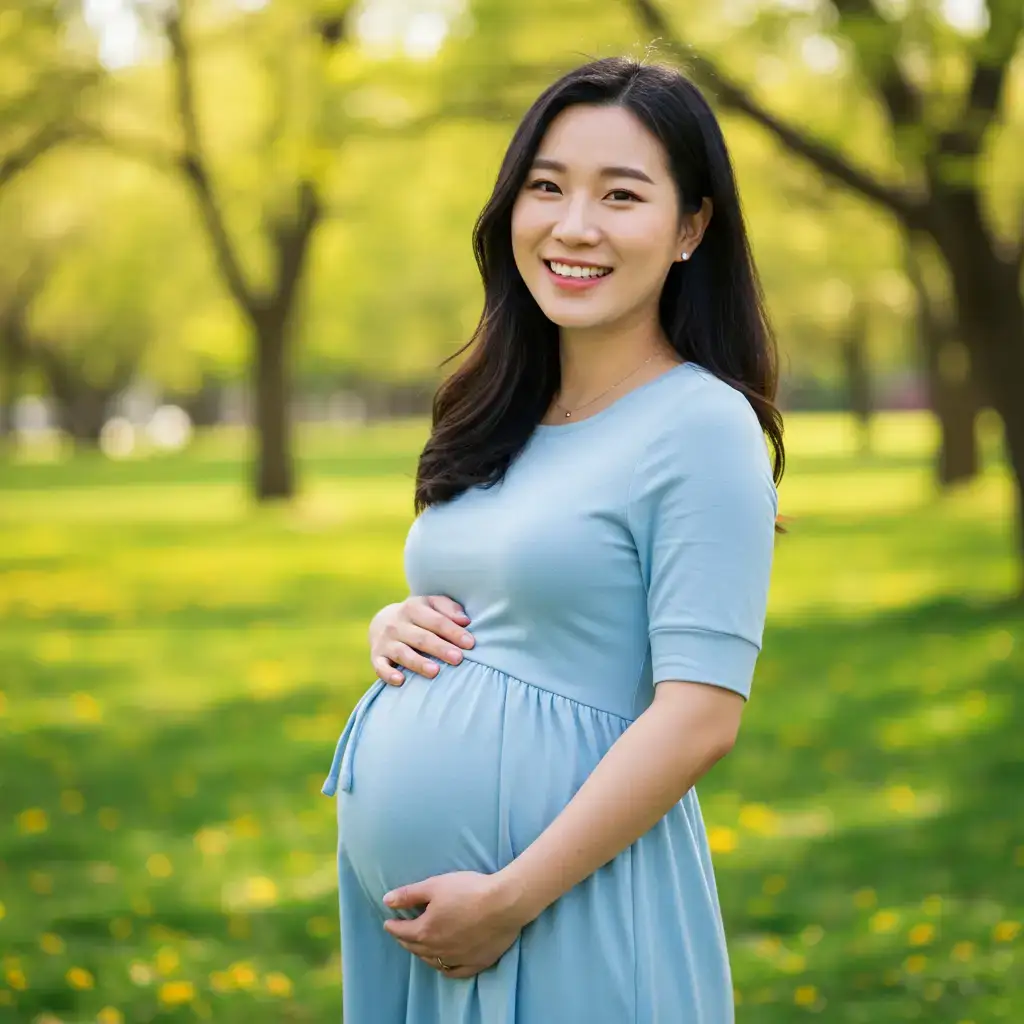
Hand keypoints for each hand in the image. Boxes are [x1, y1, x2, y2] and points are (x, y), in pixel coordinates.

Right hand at [369, 596, 474, 685]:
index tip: (470, 643)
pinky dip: (388, 674)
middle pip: (421, 637)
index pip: (436, 621)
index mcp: (413, 608)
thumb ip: (449, 609)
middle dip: (440, 648)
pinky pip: (380, 667)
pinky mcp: (376, 657)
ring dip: (418, 662)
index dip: (453, 632)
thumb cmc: (419, 615)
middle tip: (458, 658)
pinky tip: (401, 680)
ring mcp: (386, 641)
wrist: (382, 621)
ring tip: (435, 671)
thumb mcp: (431, 604)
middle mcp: (397, 624)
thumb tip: (465, 620)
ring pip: (402, 653)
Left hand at [382, 871, 525, 978]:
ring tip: (418, 947)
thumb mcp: (435, 885)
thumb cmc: (468, 890)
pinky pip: (454, 971)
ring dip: (422, 954)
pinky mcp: (475, 963)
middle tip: (401, 933)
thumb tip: (386, 900)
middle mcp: (438, 949)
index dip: (393, 926)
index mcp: (425, 930)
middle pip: (415, 947)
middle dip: (405, 940)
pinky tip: (443, 965)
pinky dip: (445, 968)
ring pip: (433, 961)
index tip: (388, 923)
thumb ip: (409, 894)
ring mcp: (457, 958)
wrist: (503, 904)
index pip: (402, 931)